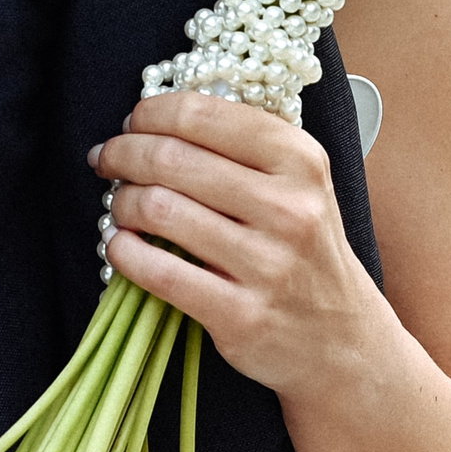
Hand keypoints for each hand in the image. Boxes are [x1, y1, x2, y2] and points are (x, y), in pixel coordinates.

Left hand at [91, 91, 395, 399]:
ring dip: (122, 203)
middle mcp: (288, 208)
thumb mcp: (299, 183)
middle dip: (123, 153)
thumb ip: (243, 143)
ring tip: (120, 205)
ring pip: (159, 210)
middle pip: (172, 158)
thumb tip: (159, 115)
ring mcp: (267, 265)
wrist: (343, 339)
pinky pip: (159, 272)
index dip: (151, 112)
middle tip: (107, 159)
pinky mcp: (242, 316)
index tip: (133, 122)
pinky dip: (124, 252)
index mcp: (300, 160)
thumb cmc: (304, 249)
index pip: (203, 114)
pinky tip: (120, 245)